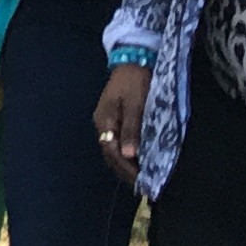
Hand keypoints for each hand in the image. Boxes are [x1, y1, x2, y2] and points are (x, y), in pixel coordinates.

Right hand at [93, 62, 151, 176]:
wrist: (133, 60)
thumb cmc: (135, 81)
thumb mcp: (135, 104)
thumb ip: (132, 129)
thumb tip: (129, 155)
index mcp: (105, 121)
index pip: (112, 152)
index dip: (126, 168)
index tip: (141, 180)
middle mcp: (103, 124)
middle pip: (111, 154)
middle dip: (125, 171)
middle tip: (143, 185)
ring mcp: (108, 122)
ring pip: (114, 150)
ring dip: (126, 165)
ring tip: (141, 178)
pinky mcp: (116, 119)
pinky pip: (119, 142)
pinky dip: (127, 155)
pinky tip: (137, 161)